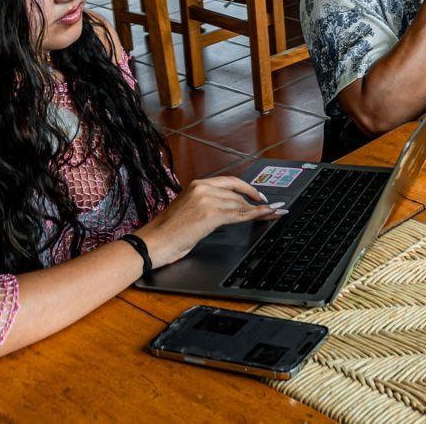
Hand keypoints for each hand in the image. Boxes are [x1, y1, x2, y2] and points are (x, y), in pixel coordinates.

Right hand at [132, 176, 284, 266]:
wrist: (151, 243)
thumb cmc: (167, 232)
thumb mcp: (189, 210)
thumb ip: (207, 204)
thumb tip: (230, 209)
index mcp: (196, 185)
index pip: (230, 182)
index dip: (248, 189)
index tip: (260, 196)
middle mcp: (202, 188)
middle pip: (238, 194)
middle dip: (257, 203)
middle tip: (274, 208)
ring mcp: (206, 200)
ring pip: (240, 205)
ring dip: (259, 211)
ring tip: (274, 214)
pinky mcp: (210, 214)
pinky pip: (239, 214)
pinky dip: (256, 215)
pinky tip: (267, 215)